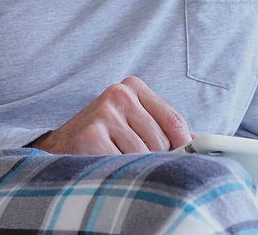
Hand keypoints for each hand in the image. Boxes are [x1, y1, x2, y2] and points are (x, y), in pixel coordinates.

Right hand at [31, 76, 191, 154]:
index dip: (184, 145)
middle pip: (161, 140)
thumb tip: (200, 142)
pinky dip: (117, 170)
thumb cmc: (104, 136)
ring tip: (117, 160)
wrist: (57, 147)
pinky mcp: (91, 133)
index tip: (185, 158)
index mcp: (133, 87)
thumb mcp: (133, 123)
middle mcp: (119, 94)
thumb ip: (164, 128)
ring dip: (134, 165)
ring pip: (144, 153)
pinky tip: (104, 163)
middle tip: (134, 159)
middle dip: (154, 157)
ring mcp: (104, 112)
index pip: (174, 120)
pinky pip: (123, 162)